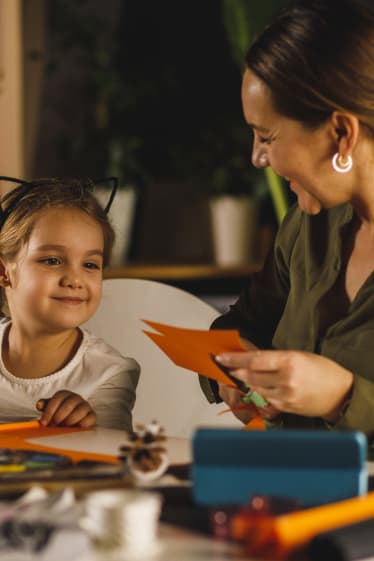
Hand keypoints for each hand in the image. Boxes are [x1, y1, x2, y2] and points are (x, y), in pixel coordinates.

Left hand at [36, 391, 96, 427]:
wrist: (72, 424)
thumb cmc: (59, 416)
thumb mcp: (51, 410)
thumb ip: (45, 406)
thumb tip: (39, 405)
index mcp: (65, 395)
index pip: (58, 398)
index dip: (50, 410)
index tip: (44, 422)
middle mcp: (76, 398)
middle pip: (69, 403)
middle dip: (60, 416)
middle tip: (54, 425)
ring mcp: (85, 406)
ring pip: (80, 410)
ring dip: (70, 420)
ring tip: (64, 427)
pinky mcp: (92, 415)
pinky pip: (90, 418)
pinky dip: (82, 424)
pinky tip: (75, 429)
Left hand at [215, 350, 353, 420]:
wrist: (341, 392)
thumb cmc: (322, 370)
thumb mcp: (298, 355)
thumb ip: (274, 359)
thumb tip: (250, 359)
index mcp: (289, 360)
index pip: (254, 360)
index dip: (234, 359)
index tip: (221, 358)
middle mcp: (286, 379)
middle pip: (251, 376)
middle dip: (236, 372)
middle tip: (227, 367)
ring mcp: (286, 395)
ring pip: (256, 389)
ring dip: (246, 383)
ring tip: (243, 376)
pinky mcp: (286, 407)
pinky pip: (266, 400)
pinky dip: (260, 393)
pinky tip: (261, 387)